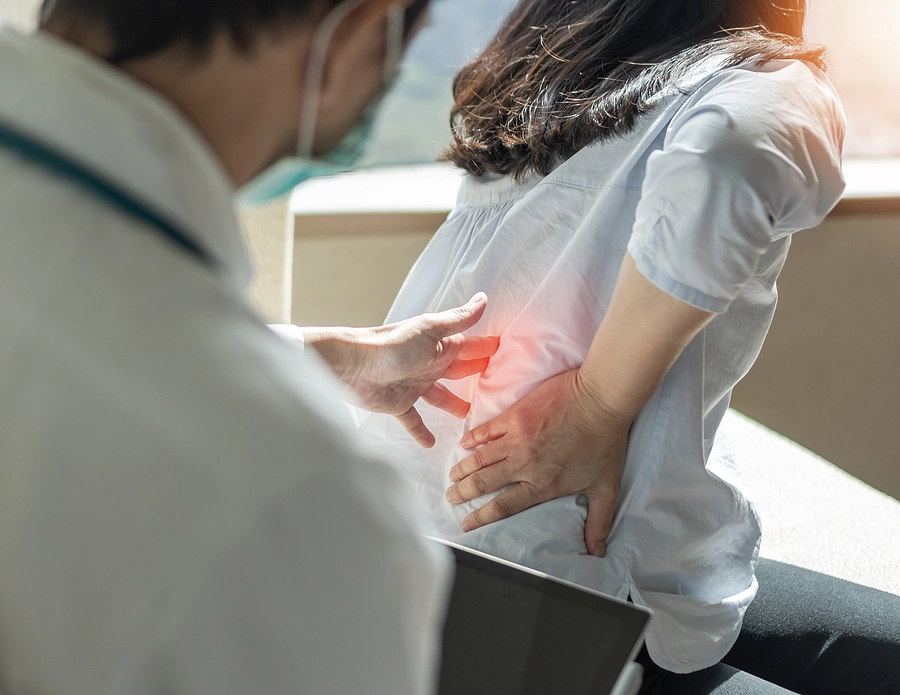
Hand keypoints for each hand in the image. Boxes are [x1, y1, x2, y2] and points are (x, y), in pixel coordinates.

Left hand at [346, 294, 498, 446]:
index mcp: (440, 346)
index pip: (472, 348)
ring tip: (472, 417)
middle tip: (500, 386)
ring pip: (441, 397)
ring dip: (455, 406)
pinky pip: (414, 420)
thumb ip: (458, 319)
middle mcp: (430, 365)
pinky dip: (422, 431)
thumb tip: (483, 298)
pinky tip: (432, 444)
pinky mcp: (399, 404)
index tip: (511, 355)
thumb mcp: (430, 330)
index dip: (488, 351)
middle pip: (459, 372)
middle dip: (477, 377)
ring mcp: (415, 385)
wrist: (351, 365)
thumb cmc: (392, 345)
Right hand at [445, 369, 630, 556]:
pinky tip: (463, 443)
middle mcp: (524, 464)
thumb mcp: (605, 487)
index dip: (481, 517)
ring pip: (479, 459)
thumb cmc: (605, 442)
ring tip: (452, 477)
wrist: (600, 400)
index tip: (466, 524)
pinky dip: (472, 438)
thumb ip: (598, 521)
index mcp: (542, 484)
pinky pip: (485, 430)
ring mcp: (516, 439)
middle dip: (462, 493)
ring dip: (462, 469)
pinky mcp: (514, 417)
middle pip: (483, 483)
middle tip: (451, 496)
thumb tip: (597, 551)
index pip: (503, 506)